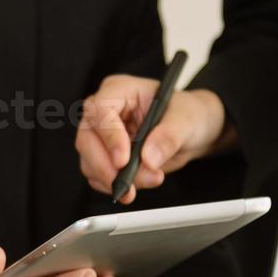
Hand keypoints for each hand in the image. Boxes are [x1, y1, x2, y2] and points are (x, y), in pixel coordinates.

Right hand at [76, 79, 231, 203]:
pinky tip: (138, 184)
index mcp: (120, 91)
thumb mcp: (186, 119)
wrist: (191, 131)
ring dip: (114, 179)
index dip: (109, 136)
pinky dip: (115, 186)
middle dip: (105, 166)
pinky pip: (98, 177)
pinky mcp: (104, 158)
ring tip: (149, 179)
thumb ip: (169, 136)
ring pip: (89, 163)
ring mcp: (101, 137)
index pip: (101, 110)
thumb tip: (149, 158)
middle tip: (128, 184)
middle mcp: (104, 113)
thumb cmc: (186, 113)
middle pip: (86, 140)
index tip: (123, 160)